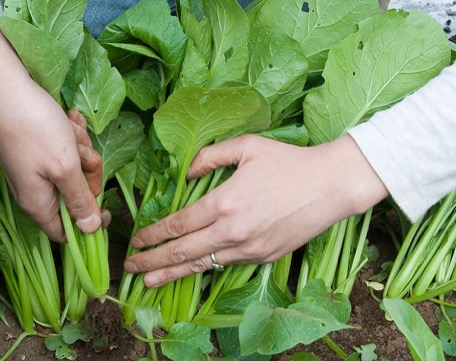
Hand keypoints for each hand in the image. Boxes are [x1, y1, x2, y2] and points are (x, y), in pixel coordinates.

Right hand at [0, 17, 101, 240]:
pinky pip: (65, 149)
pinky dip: (70, 135)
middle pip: (76, 195)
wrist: (6, 86)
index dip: (88, 223)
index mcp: (37, 203)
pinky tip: (67, 119)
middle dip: (86, 171)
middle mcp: (35, 189)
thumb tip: (91, 230)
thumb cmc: (35, 128)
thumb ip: (80, 200)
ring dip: (79, 147)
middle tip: (81, 153)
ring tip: (69, 129)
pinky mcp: (38, 148)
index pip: (65, 232)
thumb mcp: (65, 168)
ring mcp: (36, 168)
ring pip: (75, 168)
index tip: (107, 209)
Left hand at [123, 134, 387, 286]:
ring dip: (172, 274)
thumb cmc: (288, 161)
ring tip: (148, 282)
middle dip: (152, 260)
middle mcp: (233, 230)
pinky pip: (226, 265)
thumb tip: (185, 172)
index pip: (178, 224)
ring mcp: (249, 248)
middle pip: (183, 251)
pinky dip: (204, 269)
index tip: (136, 240)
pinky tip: (189, 271)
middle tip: (130, 267)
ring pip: (202, 265)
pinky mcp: (264, 258)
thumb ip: (209, 156)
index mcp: (224, 202)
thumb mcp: (245, 146)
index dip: (153, 234)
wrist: (331, 185)